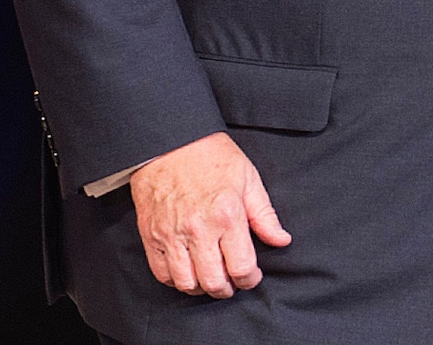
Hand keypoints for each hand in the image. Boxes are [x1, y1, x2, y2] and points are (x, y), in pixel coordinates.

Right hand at [129, 131, 290, 297]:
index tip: (252, 276)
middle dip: (227, 289)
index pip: (241, 266)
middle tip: (232, 282)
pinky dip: (176, 281)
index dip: (250, 279)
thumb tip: (281, 240)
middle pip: (213, 282)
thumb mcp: (248, 178)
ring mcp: (172, 236)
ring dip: (202, 288)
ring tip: (211, 279)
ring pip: (186, 283)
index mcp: (227, 215)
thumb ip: (265, 215)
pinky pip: (162, 274)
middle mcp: (198, 230)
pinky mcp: (151, 237)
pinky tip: (188, 271)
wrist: (170, 144)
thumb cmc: (212, 157)